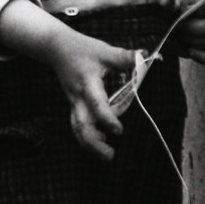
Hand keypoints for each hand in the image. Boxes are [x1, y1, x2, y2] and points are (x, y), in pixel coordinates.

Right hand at [45, 28, 135, 160]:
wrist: (56, 48)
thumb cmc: (81, 49)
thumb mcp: (104, 50)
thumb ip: (126, 57)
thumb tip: (149, 57)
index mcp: (87, 84)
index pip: (96, 105)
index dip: (107, 118)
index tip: (118, 131)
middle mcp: (78, 97)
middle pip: (80, 125)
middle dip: (93, 143)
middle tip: (110, 155)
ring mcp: (73, 103)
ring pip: (77, 128)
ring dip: (90, 144)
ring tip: (107, 155)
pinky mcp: (74, 105)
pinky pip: (78, 124)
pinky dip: (87, 136)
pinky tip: (101, 140)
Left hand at [178, 0, 204, 63]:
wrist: (185, 19)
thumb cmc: (187, 7)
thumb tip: (187, 8)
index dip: (203, 10)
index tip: (188, 10)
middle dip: (192, 28)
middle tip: (181, 25)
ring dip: (192, 40)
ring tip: (183, 35)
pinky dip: (199, 56)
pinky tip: (189, 50)